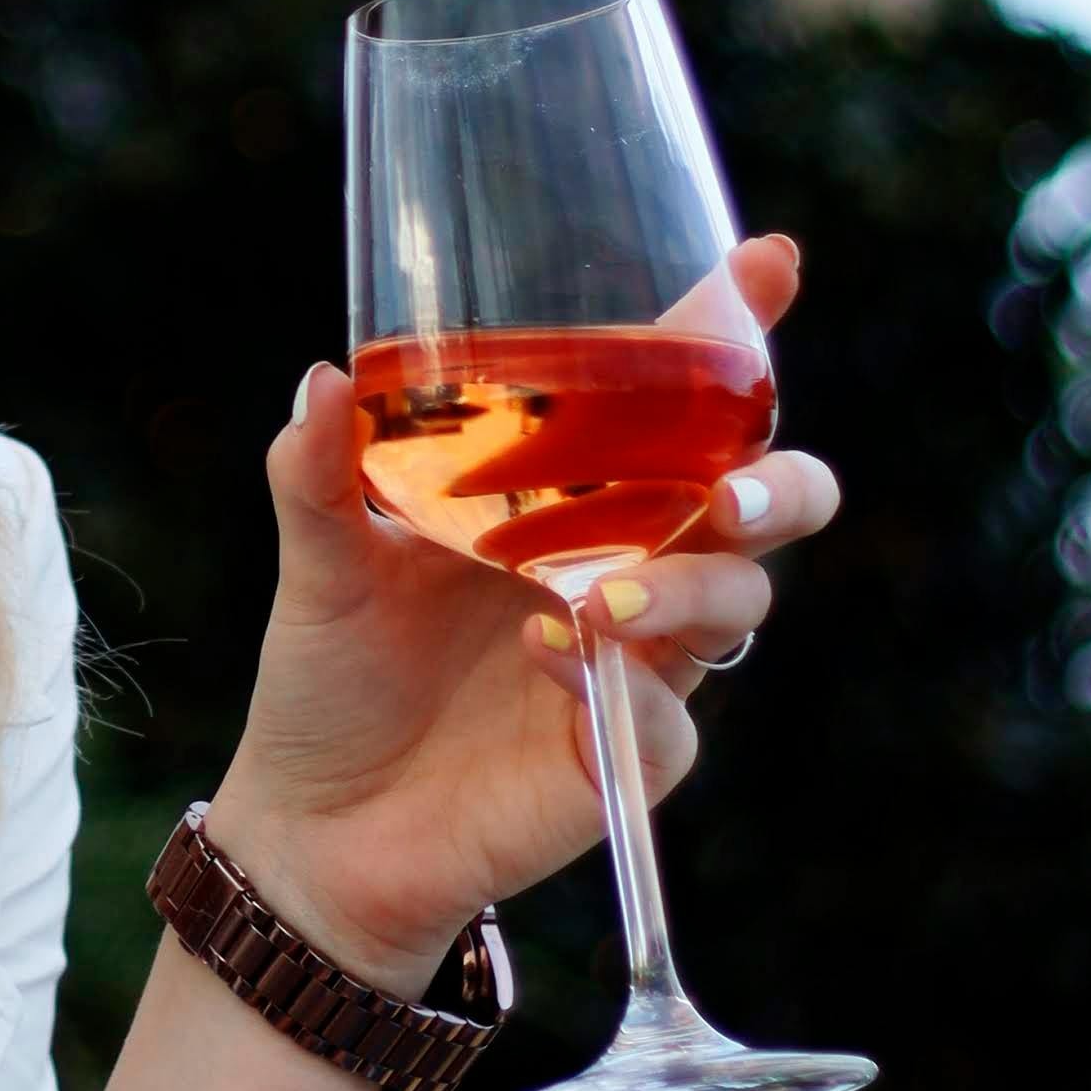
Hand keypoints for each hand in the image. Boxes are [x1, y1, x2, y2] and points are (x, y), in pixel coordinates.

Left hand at [210, 238, 840, 985]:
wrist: (311, 824)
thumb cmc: (332, 678)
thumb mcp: (319, 558)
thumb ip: (318, 469)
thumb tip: (323, 376)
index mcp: (573, 495)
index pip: (679, 401)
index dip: (740, 329)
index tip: (769, 266)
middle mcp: (625, 563)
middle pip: (768, 500)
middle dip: (779, 483)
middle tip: (730, 493)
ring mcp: (637, 661)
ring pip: (741, 604)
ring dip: (694, 586)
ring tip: (599, 596)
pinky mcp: (624, 755)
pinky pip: (673, 719)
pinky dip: (622, 686)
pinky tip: (548, 661)